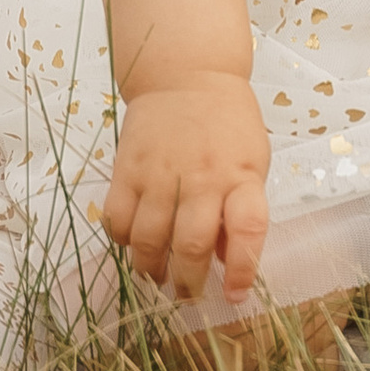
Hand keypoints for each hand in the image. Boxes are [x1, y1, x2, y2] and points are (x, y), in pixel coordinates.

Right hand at [102, 81, 272, 303]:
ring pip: (150, 240)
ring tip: (158, 276)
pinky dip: (124, 241)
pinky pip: (118, 220)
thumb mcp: (251, 160)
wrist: (186, 74)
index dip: (243, 269)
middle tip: (188, 296)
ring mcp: (160, 174)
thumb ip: (240, 209)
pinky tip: (134, 242)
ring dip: (152, 270)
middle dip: (189, 283)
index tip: (235, 295)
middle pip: (191, 245)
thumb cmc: (227, 122)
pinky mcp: (127, 170)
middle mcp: (202, 178)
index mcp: (241, 176)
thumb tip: (223, 260)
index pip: (249, 230)